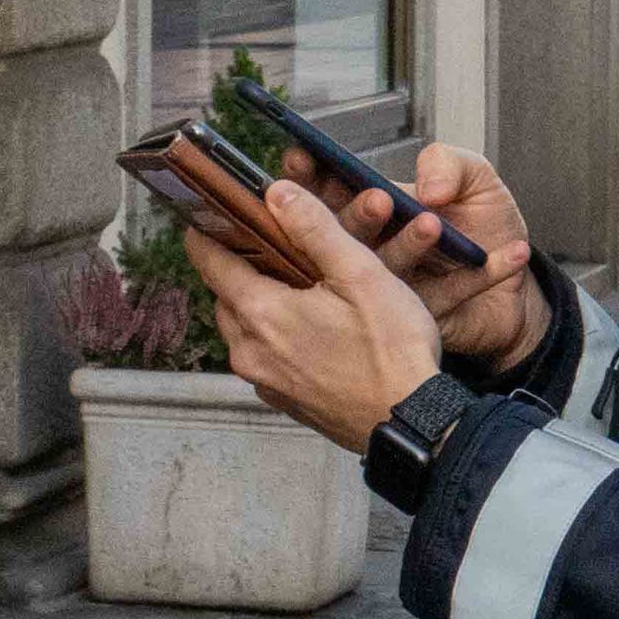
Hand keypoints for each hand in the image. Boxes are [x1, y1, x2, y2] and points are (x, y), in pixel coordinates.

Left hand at [185, 180, 444, 451]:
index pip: (208, 260)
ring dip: (261, 301)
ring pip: (244, 325)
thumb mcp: (360, 274)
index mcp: (259, 312)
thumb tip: (276, 192)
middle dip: (243, 264)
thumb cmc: (391, 350)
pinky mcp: (283, 400)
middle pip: (225, 292)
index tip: (217, 211)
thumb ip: (314, 228)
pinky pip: (265, 355)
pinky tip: (313, 326)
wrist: (410, 425)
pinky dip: (277, 334)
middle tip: (275, 243)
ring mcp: (264, 380)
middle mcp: (248, 350)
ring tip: (300, 283)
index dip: (209, 230)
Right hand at [276, 142, 542, 367]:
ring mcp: (392, 288)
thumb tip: (428, 189)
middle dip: (356, 214)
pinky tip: (510, 252)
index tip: (299, 157)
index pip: (331, 190)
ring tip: (435, 224)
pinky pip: (445, 296)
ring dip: (410, 245)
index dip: (311, 175)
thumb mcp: (475, 178)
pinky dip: (480, 276)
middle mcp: (375, 250)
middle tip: (378, 201)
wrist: (520, 285)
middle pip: (347, 234)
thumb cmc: (488, 224)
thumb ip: (448, 163)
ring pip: (387, 269)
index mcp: (374, 210)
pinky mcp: (421, 317)